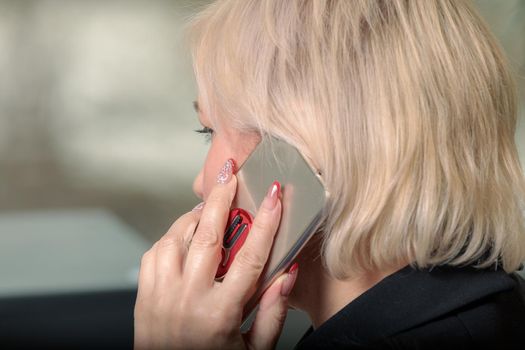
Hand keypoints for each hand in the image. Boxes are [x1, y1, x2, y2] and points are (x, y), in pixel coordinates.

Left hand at [134, 159, 298, 349]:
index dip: (267, 222)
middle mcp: (188, 299)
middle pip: (207, 235)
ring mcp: (161, 295)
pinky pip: (156, 251)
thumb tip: (286, 274)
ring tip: (209, 207)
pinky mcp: (145, 295)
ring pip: (176, 237)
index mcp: (220, 314)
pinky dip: (173, 236)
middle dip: (221, 197)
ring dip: (194, 216)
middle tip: (229, 173)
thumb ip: (273, 313)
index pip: (250, 257)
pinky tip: (187, 236)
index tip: (276, 196)